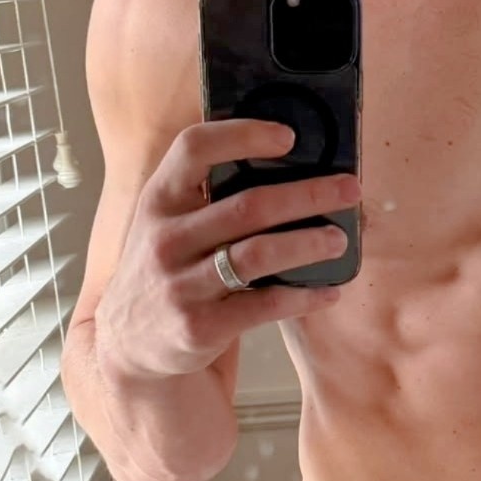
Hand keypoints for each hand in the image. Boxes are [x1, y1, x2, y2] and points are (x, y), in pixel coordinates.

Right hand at [94, 118, 359, 380]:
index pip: (194, 148)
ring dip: (308, 244)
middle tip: (350, 189)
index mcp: (160, 200)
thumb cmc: (168, 268)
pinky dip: (304, 296)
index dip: (242, 135)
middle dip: (307, 195)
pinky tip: (329, 291)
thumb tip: (297, 169)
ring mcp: (180, 285)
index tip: (288, 137)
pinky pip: (264, 306)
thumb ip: (209, 197)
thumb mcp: (168, 224)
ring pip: (258, 255)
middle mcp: (165, 239)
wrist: (130, 345)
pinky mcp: (200, 327)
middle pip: (247, 206)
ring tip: (341, 239)